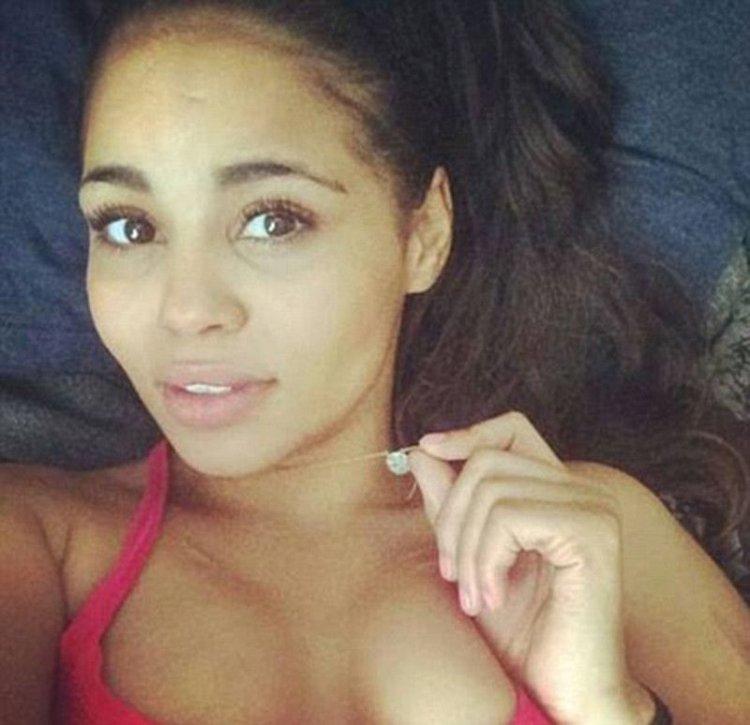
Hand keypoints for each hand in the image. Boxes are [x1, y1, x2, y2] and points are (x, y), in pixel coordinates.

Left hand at [407, 411, 651, 723]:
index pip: (511, 428)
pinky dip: (487, 559)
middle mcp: (581, 490)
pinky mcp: (591, 534)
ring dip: (467, 549)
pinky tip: (495, 596)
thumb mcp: (470, 557)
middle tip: (454, 575)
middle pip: (486, 461)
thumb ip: (450, 504)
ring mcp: (591, 508)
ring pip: (492, 491)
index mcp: (555, 490)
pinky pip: (509, 518)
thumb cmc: (521, 628)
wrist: (563, 688)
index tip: (427, 448)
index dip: (467, 433)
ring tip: (475, 595)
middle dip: (452, 518)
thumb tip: (422, 453)